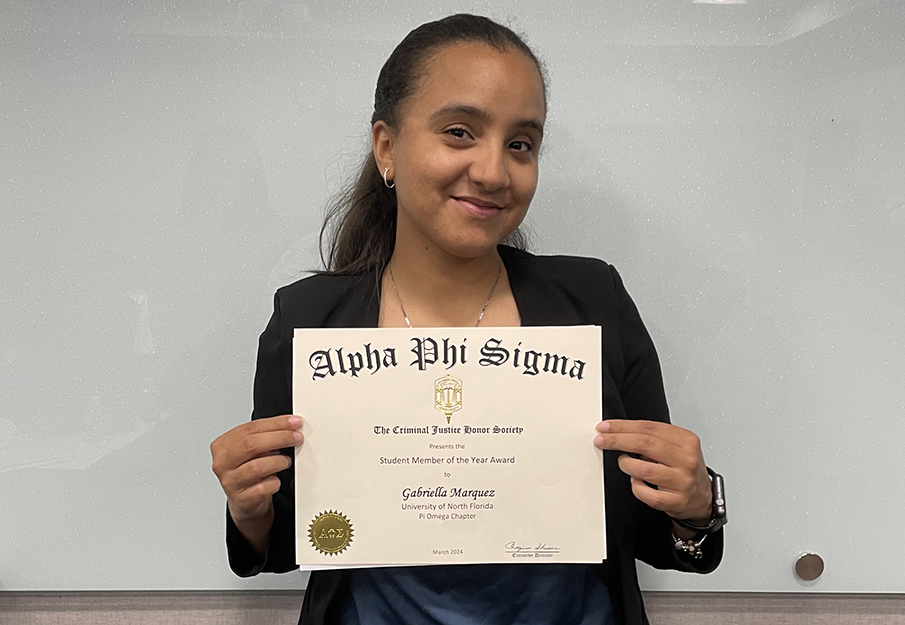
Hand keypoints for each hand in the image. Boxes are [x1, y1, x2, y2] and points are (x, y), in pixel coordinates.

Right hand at [211, 415, 302, 525]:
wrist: (245, 501)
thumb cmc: (249, 471)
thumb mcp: (252, 450)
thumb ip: (265, 435)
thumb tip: (290, 426)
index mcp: (222, 446)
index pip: (250, 428)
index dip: (275, 423)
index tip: (294, 422)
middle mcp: (222, 464)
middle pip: (251, 445)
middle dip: (279, 438)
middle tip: (296, 437)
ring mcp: (230, 483)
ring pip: (257, 467)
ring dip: (278, 461)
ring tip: (285, 461)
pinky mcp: (242, 500)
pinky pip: (263, 488)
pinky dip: (275, 482)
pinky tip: (276, 479)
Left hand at [594, 419, 711, 522]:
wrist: (703, 498)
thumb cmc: (684, 469)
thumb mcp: (677, 446)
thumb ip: (654, 437)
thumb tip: (620, 432)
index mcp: (686, 441)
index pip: (649, 428)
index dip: (623, 426)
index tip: (606, 427)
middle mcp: (686, 460)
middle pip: (644, 444)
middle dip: (617, 440)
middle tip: (602, 440)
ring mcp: (681, 481)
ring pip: (643, 469)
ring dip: (626, 464)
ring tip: (624, 463)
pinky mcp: (675, 501)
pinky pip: (646, 493)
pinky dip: (635, 486)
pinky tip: (636, 481)